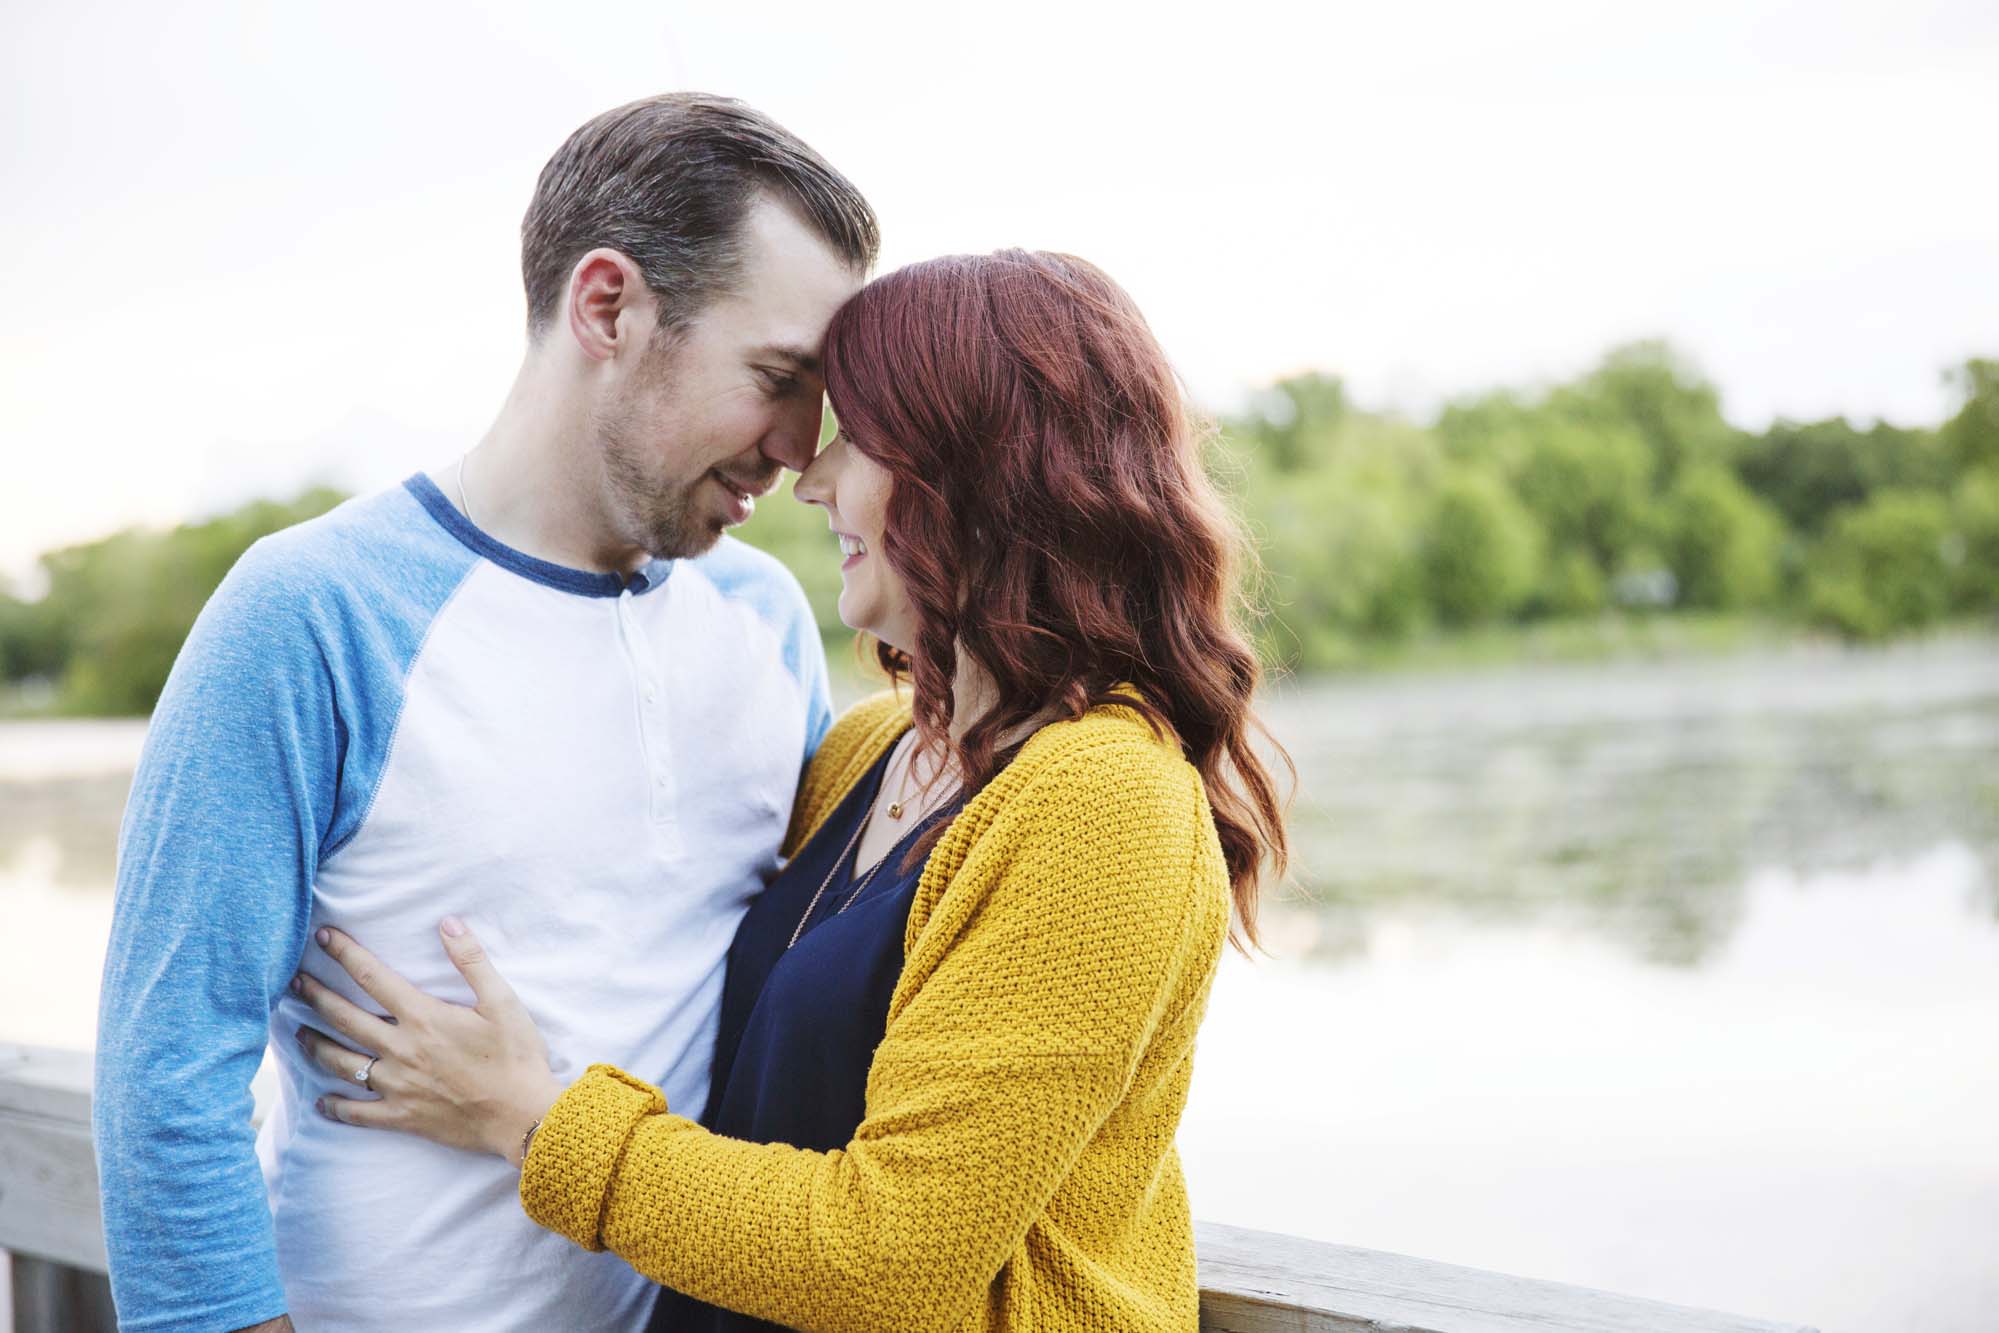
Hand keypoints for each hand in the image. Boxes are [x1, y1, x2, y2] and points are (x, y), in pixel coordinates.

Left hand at [293, 917, 563, 1164]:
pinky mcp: (401, 1116)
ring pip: (341, 1063)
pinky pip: (357, 1113)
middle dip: (315, 996)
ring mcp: (397, 1085)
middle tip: (294, 983)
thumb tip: (448, 923)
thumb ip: (472, 960)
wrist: (522, 1116)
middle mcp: (401, 1050)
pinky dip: (334, 1108)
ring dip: (315, 1045)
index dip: (345, 954)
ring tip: (297, 1034)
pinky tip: (320, 1103)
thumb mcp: (502, 1001)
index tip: (323, 937)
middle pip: (344, 1018)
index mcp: (423, 1017)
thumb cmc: (516, 1056)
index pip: (372, 978)